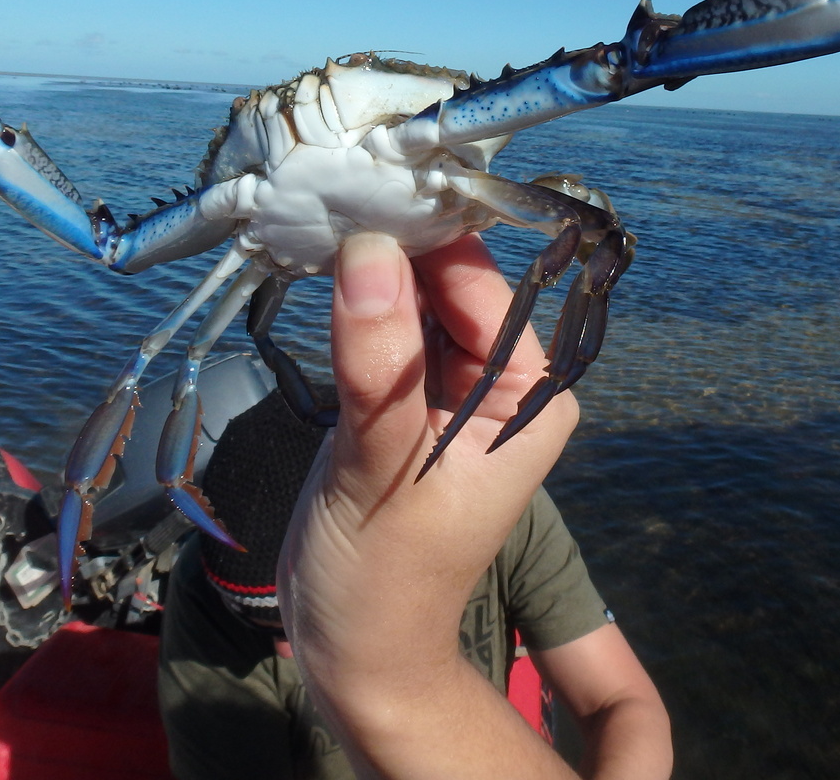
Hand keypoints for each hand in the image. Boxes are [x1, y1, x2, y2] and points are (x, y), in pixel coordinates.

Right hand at [279, 230, 578, 779]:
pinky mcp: (405, 397)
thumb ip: (378, 363)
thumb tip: (368, 252)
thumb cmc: (383, 581)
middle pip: (449, 282)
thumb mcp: (381, 469)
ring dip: (368, 266)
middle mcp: (503, 383)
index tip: (363, 186)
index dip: (426, 236)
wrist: (355, 652)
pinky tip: (314, 266)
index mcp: (529, 396)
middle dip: (393, 243)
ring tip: (311, 218)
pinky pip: (384, 327)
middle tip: (324, 193)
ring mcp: (453, 387)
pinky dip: (353, 301)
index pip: (483, 286)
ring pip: (413, 297)